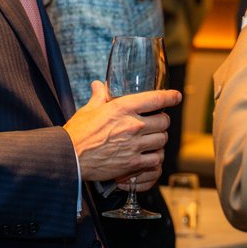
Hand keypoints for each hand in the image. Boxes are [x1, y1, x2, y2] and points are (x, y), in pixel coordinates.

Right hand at [63, 80, 181, 183]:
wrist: (70, 158)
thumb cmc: (77, 133)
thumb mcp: (88, 110)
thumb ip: (99, 97)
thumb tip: (100, 85)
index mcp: (123, 107)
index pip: (156, 98)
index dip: (170, 96)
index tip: (176, 96)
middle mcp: (132, 124)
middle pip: (164, 121)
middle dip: (163, 121)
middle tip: (158, 122)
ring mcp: (134, 144)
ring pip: (162, 139)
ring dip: (160, 139)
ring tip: (154, 139)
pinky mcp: (133, 162)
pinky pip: (156, 158)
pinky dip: (155, 157)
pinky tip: (149, 155)